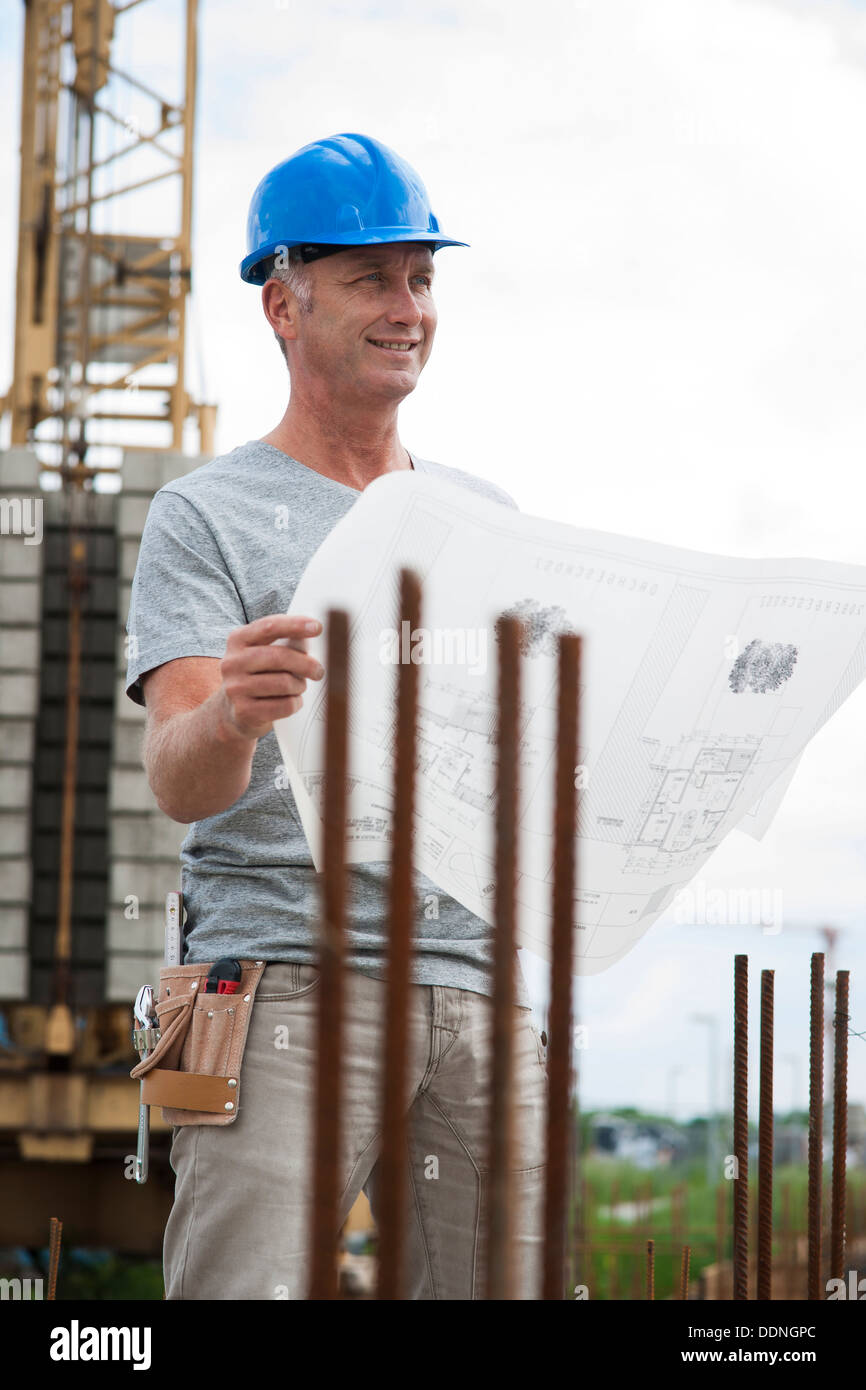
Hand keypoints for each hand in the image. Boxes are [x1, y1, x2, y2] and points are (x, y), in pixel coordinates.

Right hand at [218, 614, 323, 740]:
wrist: (234, 711)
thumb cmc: (258, 675)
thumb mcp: (263, 652)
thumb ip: (284, 641)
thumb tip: (313, 632)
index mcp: (238, 640)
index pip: (269, 627)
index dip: (295, 625)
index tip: (317, 627)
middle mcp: (232, 662)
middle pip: (280, 657)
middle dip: (306, 663)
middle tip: (318, 671)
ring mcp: (235, 688)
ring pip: (284, 683)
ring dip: (299, 685)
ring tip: (299, 687)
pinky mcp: (244, 711)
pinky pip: (285, 705)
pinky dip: (295, 703)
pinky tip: (292, 701)